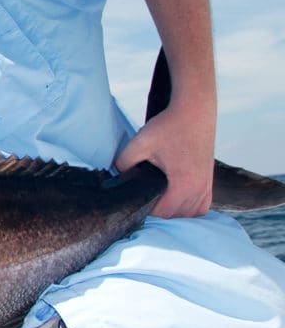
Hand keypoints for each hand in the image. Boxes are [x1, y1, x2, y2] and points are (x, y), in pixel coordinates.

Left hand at [115, 102, 213, 218]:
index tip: (136, 196)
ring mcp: (207, 185)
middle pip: (176, 215)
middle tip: (143, 194)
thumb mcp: (140, 143)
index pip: (163, 212)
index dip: (146, 207)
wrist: (194, 112)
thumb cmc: (170, 126)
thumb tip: (117, 176)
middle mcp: (200, 189)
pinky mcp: (210, 180)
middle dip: (158, 209)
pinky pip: (201, 205)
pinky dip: (189, 206)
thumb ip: (124, 162)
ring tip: (157, 196)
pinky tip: (175, 198)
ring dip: (173, 209)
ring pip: (189, 212)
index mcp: (184, 184)